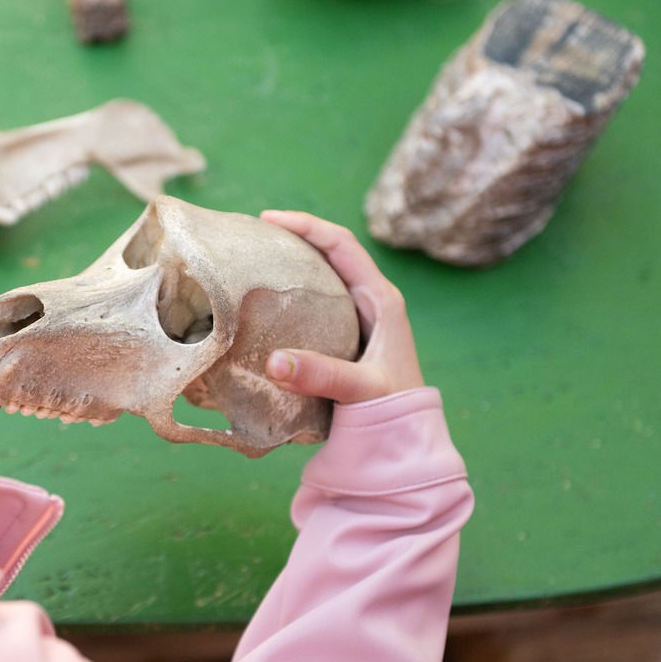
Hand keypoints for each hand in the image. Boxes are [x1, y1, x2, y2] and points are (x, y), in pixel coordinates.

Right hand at [260, 210, 424, 403]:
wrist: (406, 440)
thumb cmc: (392, 412)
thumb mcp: (360, 390)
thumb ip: (321, 375)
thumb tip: (273, 362)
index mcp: (381, 299)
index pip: (342, 245)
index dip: (307, 226)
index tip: (269, 221)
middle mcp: (371, 302)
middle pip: (330, 253)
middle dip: (295, 238)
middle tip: (254, 237)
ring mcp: (359, 319)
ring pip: (323, 277)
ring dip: (293, 265)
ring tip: (255, 262)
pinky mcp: (347, 337)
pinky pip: (317, 303)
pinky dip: (292, 295)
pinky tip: (267, 305)